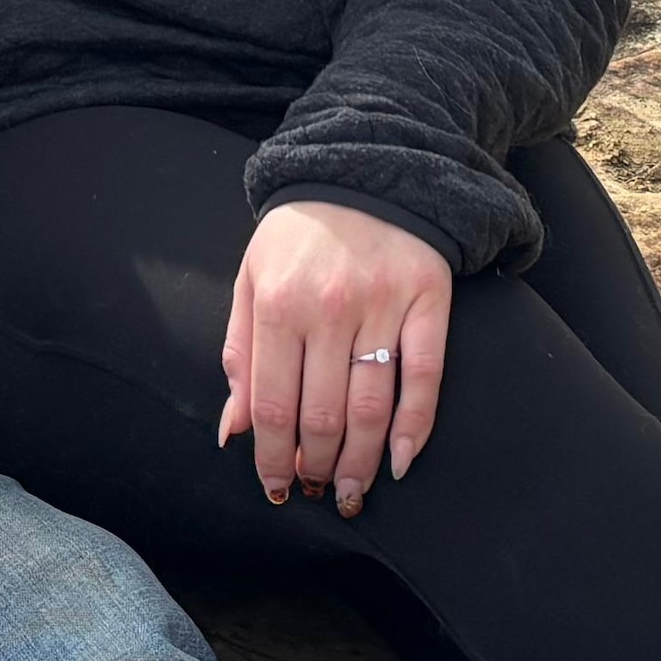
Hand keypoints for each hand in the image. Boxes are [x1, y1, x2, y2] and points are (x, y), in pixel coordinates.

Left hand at [218, 198, 453, 516]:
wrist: (364, 167)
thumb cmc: (299, 235)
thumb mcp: (251, 279)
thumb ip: (239, 353)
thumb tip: (233, 430)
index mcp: (277, 303)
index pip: (272, 404)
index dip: (273, 457)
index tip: (276, 486)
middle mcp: (329, 307)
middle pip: (322, 415)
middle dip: (316, 466)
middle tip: (315, 492)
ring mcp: (382, 305)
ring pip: (371, 407)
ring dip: (360, 463)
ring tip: (351, 492)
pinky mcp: (428, 300)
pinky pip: (424, 377)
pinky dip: (414, 428)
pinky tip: (400, 462)